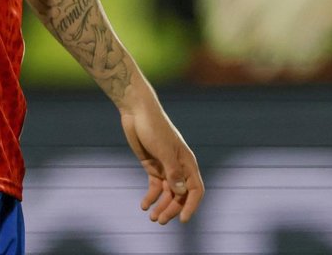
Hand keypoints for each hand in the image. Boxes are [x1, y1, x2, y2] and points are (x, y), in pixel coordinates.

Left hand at [120, 105, 203, 224]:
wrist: (137, 111)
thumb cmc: (153, 127)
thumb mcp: (163, 149)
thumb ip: (172, 171)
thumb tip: (181, 192)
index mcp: (187, 163)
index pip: (195, 190)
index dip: (191, 206)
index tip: (182, 220)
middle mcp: (178, 167)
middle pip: (180, 195)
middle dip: (171, 209)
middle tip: (160, 221)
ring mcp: (165, 167)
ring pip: (167, 193)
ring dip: (161, 206)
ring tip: (152, 218)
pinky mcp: (152, 165)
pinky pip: (155, 186)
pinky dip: (151, 197)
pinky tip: (144, 206)